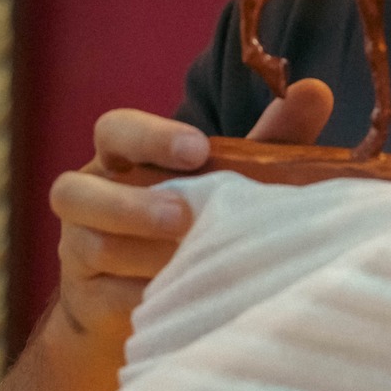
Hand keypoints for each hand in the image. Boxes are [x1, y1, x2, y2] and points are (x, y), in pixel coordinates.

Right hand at [48, 79, 334, 348]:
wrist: (158, 300)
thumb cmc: (198, 222)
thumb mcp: (233, 180)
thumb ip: (270, 139)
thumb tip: (316, 91)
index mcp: (123, 158)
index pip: (115, 129)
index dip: (150, 136)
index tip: (198, 149)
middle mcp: (89, 197)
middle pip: (74, 188)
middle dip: (130, 203)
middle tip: (183, 216)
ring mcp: (77, 249)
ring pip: (90, 246)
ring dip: (142, 254)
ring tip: (187, 259)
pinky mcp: (84, 300)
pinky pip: (103, 297)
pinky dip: (141, 297)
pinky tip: (178, 298)